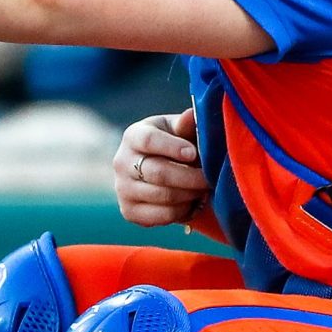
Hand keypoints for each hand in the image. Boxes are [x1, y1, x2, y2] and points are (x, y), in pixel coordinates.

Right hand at [115, 108, 208, 227]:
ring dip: (190, 195)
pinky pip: (162, 216)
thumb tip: (192, 115)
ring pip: (163, 196)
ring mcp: (122, 189)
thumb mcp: (180, 130)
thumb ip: (186, 124)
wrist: (161, 168)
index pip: (148, 141)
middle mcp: (121, 162)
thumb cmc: (176, 143)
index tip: (193, 153)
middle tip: (210, 178)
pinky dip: (183, 211)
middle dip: (190, 177)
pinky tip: (192, 202)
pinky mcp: (129, 211)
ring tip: (204, 189)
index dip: (172, 147)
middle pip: (158, 173)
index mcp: (133, 136)